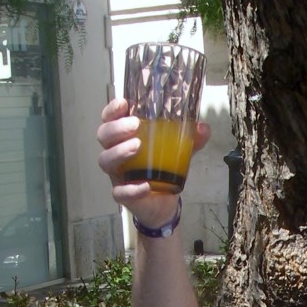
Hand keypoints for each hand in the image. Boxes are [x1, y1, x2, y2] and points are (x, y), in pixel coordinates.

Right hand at [96, 99, 210, 227]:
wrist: (164, 204)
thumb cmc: (163, 170)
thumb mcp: (178, 151)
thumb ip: (190, 139)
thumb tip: (203, 127)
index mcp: (124, 137)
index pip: (110, 118)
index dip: (112, 109)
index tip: (124, 102)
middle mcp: (116, 153)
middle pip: (104, 135)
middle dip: (116, 128)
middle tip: (135, 125)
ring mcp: (117, 174)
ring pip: (105, 160)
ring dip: (119, 151)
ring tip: (137, 146)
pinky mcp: (123, 194)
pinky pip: (120, 192)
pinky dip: (132, 189)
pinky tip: (146, 186)